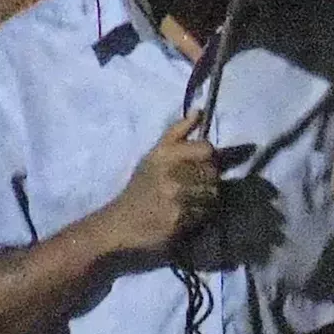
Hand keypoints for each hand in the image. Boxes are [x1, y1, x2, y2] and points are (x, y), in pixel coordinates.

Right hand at [101, 111, 219, 253]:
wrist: (121, 222)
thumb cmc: (141, 186)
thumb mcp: (154, 154)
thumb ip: (178, 131)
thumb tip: (200, 110)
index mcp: (165, 154)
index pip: (206, 149)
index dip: (206, 157)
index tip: (198, 164)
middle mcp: (171, 174)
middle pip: (212, 172)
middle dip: (207, 179)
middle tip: (193, 185)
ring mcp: (176, 198)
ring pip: (212, 193)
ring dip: (205, 198)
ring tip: (190, 200)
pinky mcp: (180, 219)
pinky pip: (204, 213)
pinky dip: (199, 214)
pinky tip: (186, 214)